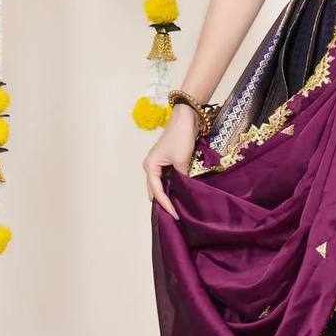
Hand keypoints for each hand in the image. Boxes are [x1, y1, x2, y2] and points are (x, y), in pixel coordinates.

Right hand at [142, 103, 197, 219]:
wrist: (186, 118)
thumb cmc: (181, 137)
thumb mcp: (182, 161)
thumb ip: (182, 178)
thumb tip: (185, 190)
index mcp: (150, 166)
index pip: (156, 191)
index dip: (166, 204)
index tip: (175, 215)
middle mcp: (151, 166)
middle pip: (155, 190)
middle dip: (164, 202)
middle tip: (175, 216)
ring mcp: (158, 164)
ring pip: (161, 184)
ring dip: (168, 194)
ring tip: (177, 208)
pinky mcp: (167, 161)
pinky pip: (167, 178)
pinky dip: (173, 186)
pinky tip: (180, 193)